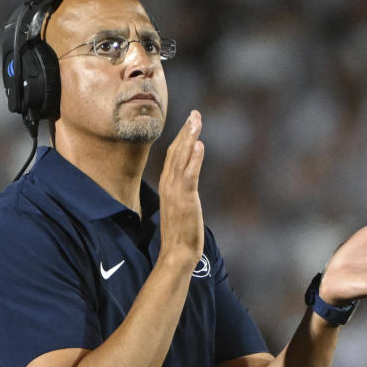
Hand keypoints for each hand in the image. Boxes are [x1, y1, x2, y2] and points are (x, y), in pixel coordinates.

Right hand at [157, 110, 204, 270]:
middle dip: (185, 131)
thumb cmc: (180, 233)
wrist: (177, 253)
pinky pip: (190, 175)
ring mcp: (176, 192)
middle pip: (176, 152)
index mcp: (167, 186)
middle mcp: (169, 185)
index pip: (173, 156)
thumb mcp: (179, 207)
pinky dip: (194, 159)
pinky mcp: (185, 200)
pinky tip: (199, 144)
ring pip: (181, 158)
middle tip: (195, 113)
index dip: (181, 137)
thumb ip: (182, 191)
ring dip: (189, 138)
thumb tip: (187, 181)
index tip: (189, 122)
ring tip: (196, 120)